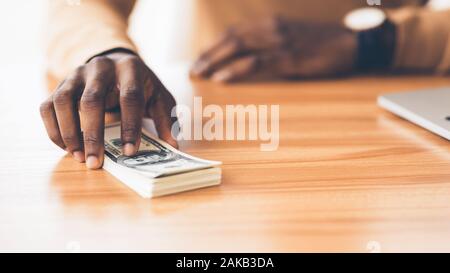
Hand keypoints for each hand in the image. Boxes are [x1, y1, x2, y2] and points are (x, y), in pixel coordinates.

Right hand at [40, 50, 177, 168]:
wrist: (116, 63)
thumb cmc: (141, 86)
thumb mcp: (159, 97)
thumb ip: (167, 119)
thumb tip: (172, 145)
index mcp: (130, 69)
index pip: (129, 97)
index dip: (129, 126)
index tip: (130, 153)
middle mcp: (100, 68)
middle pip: (91, 100)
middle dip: (93, 135)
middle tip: (96, 163)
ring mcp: (77, 75)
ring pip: (63, 101)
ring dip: (69, 133)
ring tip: (79, 157)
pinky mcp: (60, 85)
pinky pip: (48, 106)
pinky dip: (54, 129)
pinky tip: (66, 147)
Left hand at [191, 17, 357, 81]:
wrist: (350, 43)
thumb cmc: (319, 42)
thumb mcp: (290, 35)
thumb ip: (268, 42)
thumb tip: (245, 58)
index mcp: (270, 23)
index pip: (234, 33)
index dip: (213, 46)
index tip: (199, 59)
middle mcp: (271, 28)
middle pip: (231, 39)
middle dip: (208, 54)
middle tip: (193, 69)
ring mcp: (280, 43)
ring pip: (239, 48)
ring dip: (215, 61)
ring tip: (200, 73)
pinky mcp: (289, 59)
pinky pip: (256, 63)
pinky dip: (235, 70)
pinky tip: (221, 78)